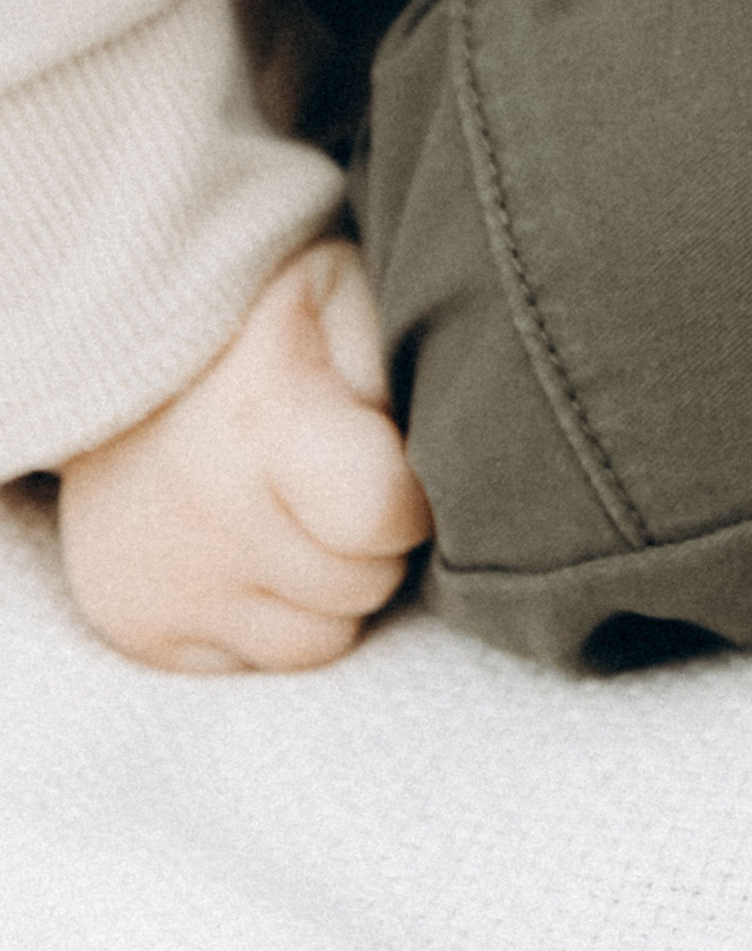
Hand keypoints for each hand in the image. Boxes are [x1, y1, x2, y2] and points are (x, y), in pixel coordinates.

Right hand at [55, 240, 431, 671]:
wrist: (103, 352)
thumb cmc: (250, 317)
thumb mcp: (334, 286)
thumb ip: (397, 354)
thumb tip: (449, 442)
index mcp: (264, 423)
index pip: (383, 517)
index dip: (410, 495)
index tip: (391, 459)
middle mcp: (206, 518)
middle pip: (366, 585)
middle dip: (376, 539)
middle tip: (342, 478)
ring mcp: (165, 585)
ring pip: (322, 641)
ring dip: (331, 588)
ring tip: (299, 512)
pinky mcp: (139, 630)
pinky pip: (260, 664)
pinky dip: (273, 616)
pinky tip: (252, 548)